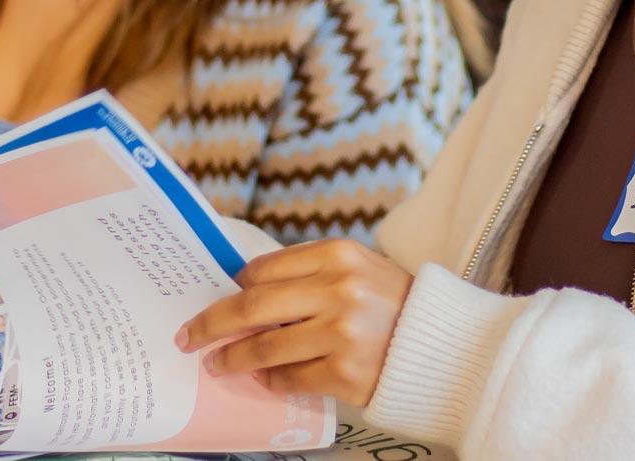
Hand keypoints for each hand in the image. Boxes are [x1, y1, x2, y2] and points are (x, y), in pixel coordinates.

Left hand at [176, 239, 412, 406]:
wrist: (446, 345)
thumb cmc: (395, 304)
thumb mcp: (359, 268)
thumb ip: (310, 273)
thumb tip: (245, 290)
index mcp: (338, 254)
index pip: (263, 270)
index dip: (233, 288)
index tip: (215, 299)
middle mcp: (338, 290)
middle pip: (252, 307)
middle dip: (211, 323)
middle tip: (188, 336)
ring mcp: (342, 334)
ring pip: (264, 348)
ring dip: (233, 359)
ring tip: (218, 364)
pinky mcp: (345, 373)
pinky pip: (289, 378)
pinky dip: (271, 379)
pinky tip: (265, 378)